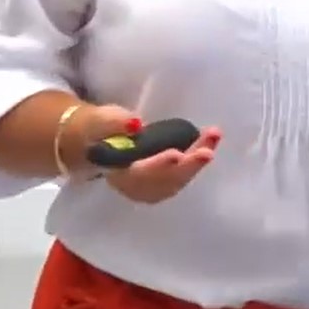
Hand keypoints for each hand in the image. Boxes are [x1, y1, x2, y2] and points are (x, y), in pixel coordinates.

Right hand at [61, 104, 221, 204]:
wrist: (94, 140)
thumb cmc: (99, 128)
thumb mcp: (101, 120)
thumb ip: (115, 122)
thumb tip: (135, 123)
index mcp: (114, 171)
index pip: (137, 174)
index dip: (157, 165)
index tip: (176, 154)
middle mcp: (132, 186)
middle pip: (163, 181)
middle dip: (188, 165)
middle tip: (208, 151)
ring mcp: (146, 188)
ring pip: (175, 180)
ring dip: (197, 161)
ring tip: (214, 137)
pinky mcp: (158, 183)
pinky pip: (180, 177)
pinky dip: (196, 162)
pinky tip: (209, 144)